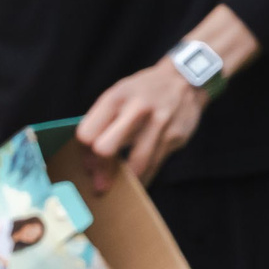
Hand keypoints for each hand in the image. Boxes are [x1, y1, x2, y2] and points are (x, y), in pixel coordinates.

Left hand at [75, 60, 206, 191]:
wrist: (184, 80)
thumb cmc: (143, 91)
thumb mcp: (118, 94)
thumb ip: (102, 120)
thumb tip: (88, 157)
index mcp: (115, 98)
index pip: (87, 132)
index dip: (84, 153)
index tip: (87, 164)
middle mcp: (136, 109)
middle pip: (106, 148)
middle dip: (101, 170)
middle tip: (101, 183)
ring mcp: (158, 124)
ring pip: (135, 163)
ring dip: (125, 181)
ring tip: (119, 188)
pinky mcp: (175, 137)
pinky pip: (155, 165)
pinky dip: (145, 177)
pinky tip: (138, 182)